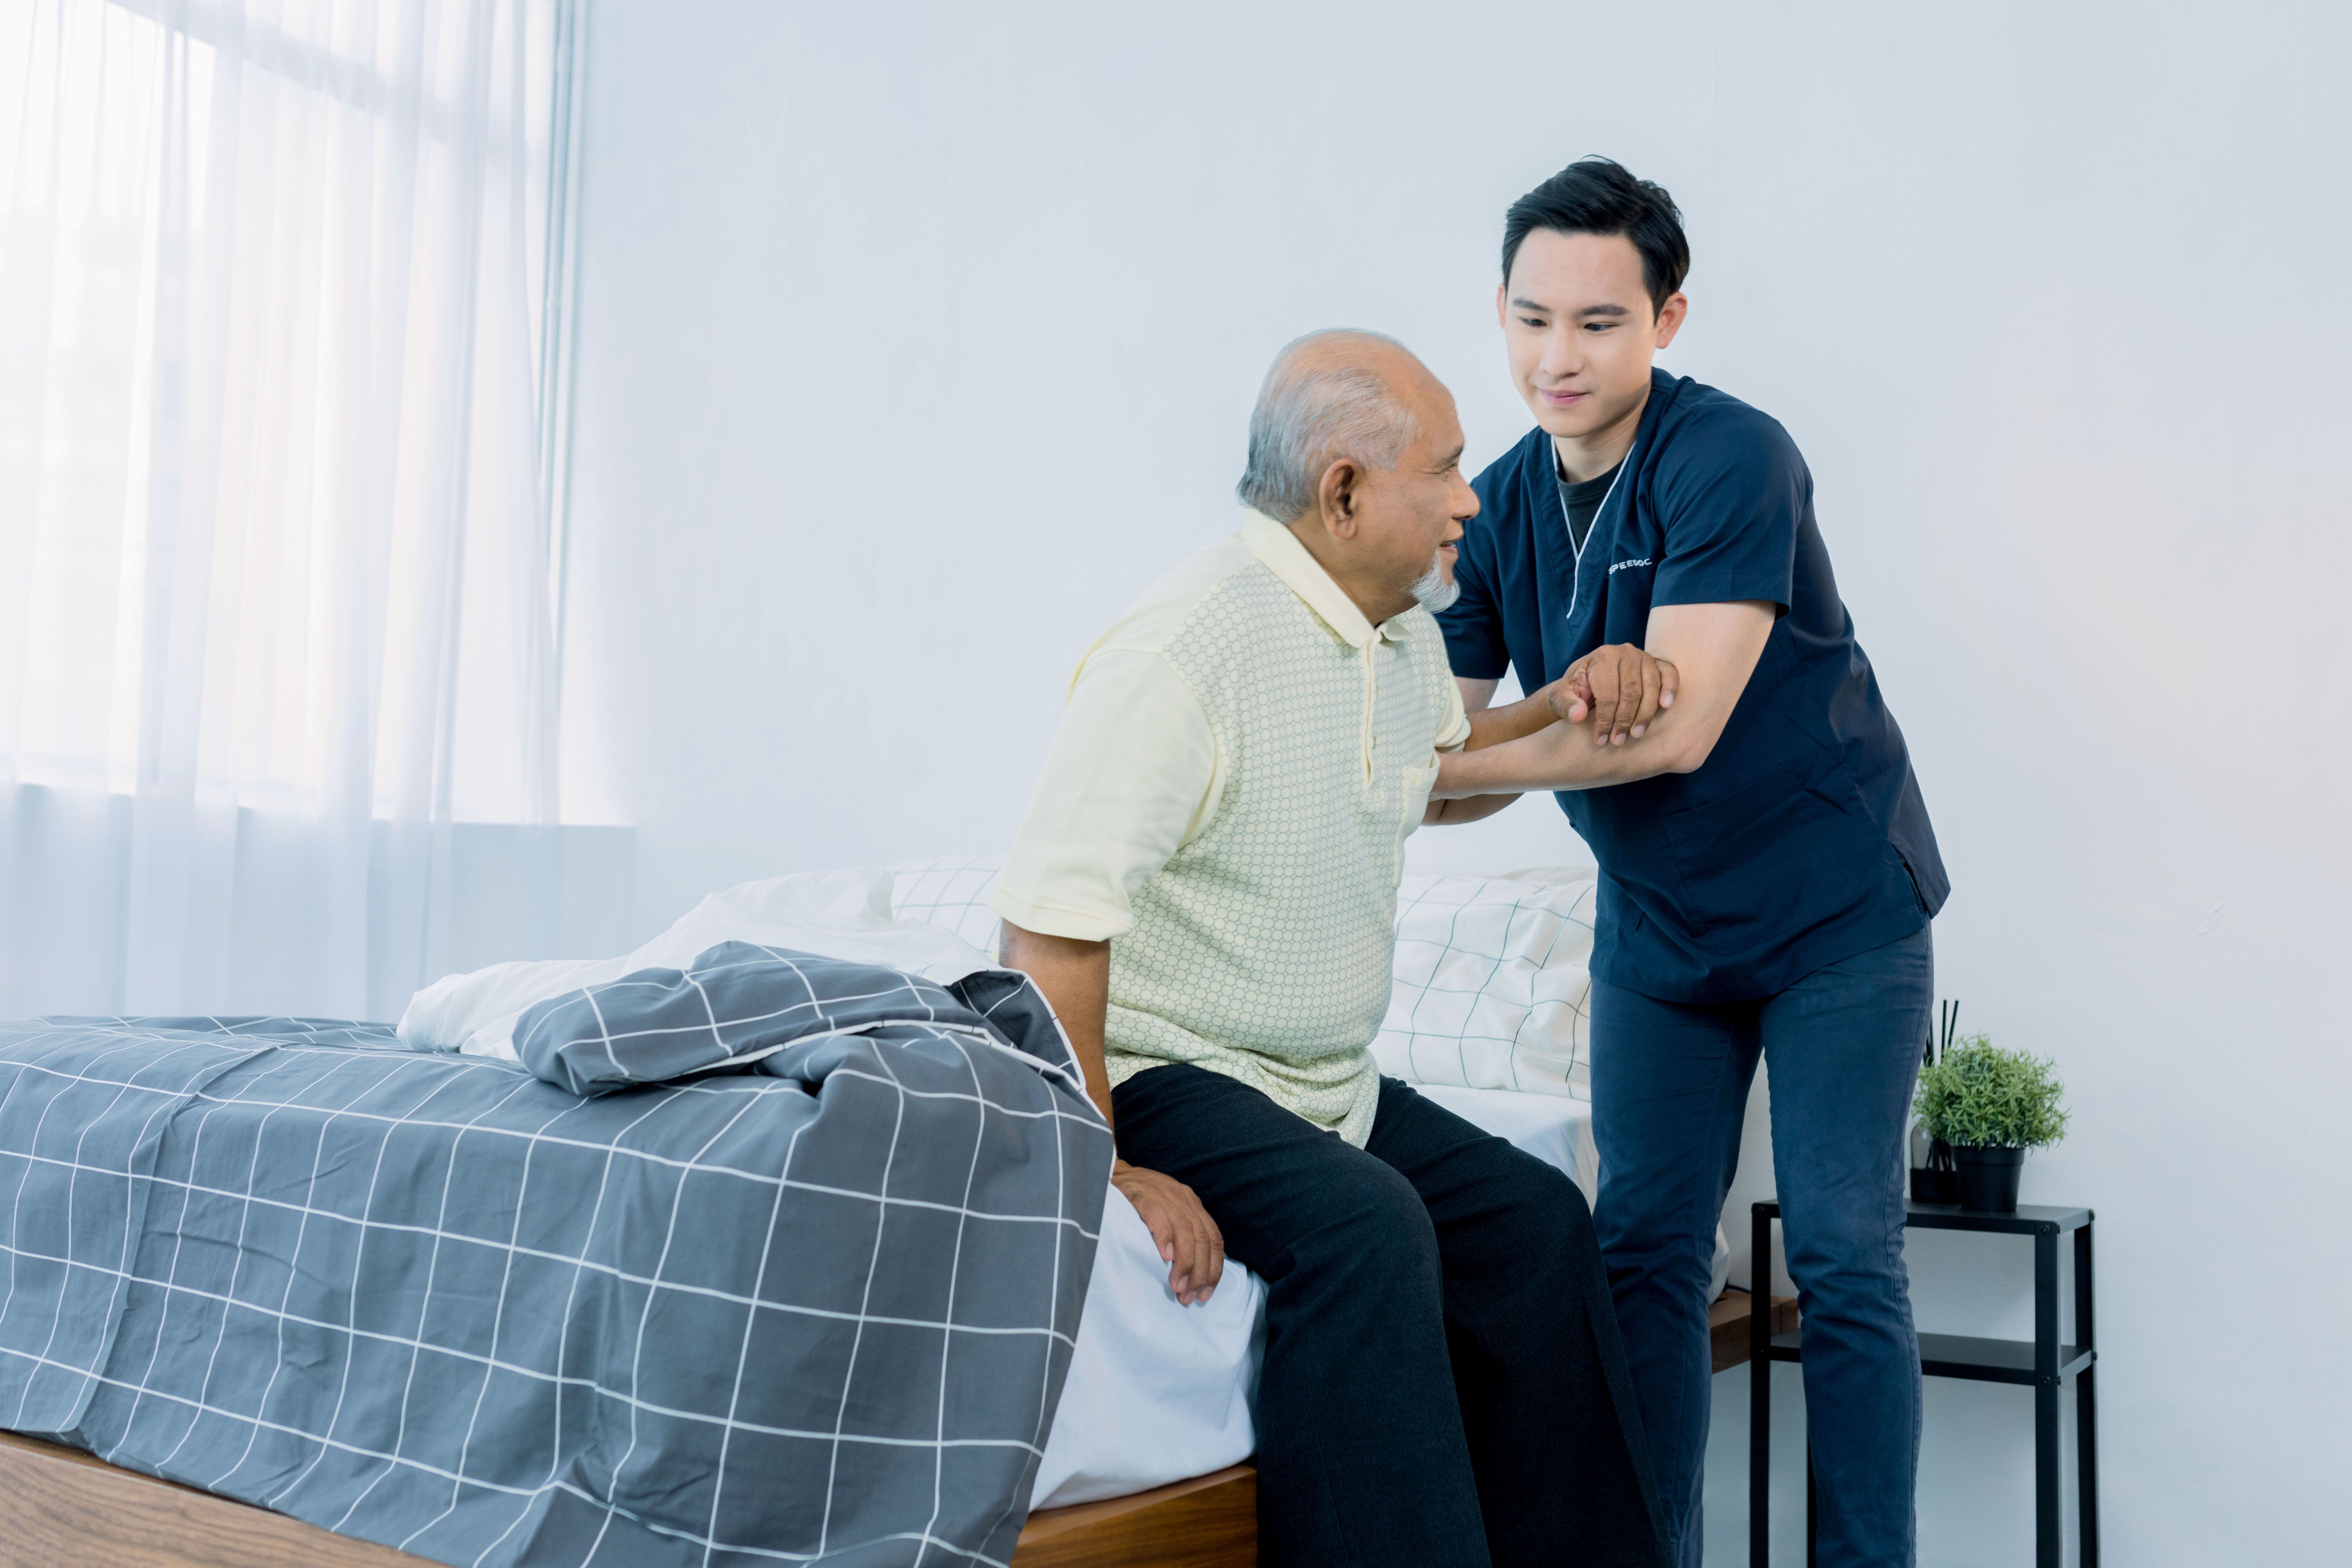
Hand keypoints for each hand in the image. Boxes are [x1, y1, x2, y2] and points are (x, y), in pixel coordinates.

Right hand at [1113, 1160, 1223, 1304]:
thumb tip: (1192, 1274)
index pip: (1213, 1238)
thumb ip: (1182, 1233)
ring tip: (1176, 1286)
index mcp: (1192, 1204)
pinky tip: (1163, 1257)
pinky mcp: (1141, 1195)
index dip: (1213, 1268)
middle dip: (1199, 1272)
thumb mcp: (1169, 1211)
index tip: (1206, 1293)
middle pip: (1201, 1238)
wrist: (1112, 1172)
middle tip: (1188, 1296)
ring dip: (1184, 1262)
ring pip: (1184, 1230)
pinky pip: (1157, 1215)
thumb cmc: (1140, 1199)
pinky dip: (1164, 1237)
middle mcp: (1182, 1198)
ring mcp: (1163, 1195)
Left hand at [1549, 644, 1678, 746]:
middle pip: (1631, 692)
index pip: (1608, 693)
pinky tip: (1665, 706)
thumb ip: (1565, 704)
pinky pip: (1669, 675)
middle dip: (1624, 720)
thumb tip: (1579, 715)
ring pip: (1650, 688)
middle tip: (1618, 741)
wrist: (1590, 680)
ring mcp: (1644, 657)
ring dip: (1645, 714)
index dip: (1605, 720)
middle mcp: (1625, 652)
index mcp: (1602, 657)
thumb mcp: (1561, 696)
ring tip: (1636, 734)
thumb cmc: (1576, 689)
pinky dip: (1669, 690)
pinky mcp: (1657, 664)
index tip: (1601, 739)